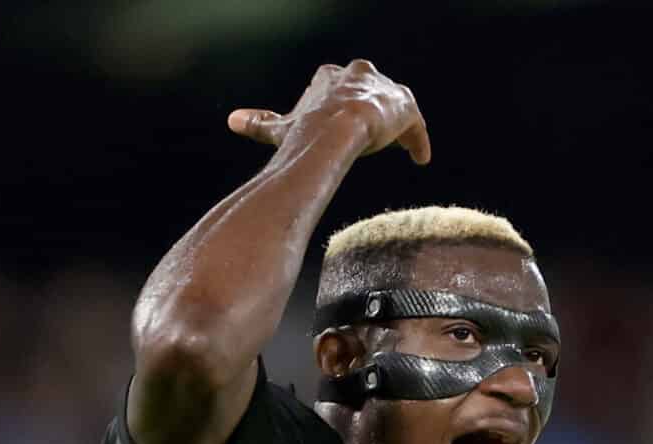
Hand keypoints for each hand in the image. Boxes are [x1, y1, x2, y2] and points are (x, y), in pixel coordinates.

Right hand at [227, 60, 430, 165]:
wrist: (338, 132)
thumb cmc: (306, 131)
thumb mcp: (281, 129)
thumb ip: (260, 123)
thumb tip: (232, 119)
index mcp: (330, 77)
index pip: (337, 85)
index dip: (338, 106)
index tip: (338, 125)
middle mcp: (359, 74)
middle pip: (369, 90)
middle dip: (370, 109)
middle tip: (372, 135)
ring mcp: (383, 89)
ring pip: (394, 106)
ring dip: (395, 125)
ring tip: (398, 146)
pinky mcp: (405, 106)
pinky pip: (415, 124)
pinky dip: (418, 141)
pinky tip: (421, 159)